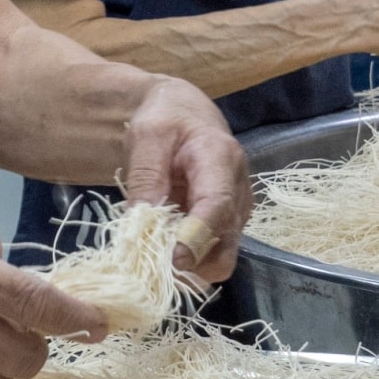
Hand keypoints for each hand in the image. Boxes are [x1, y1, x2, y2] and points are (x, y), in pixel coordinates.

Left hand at [119, 77, 248, 285]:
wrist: (184, 111)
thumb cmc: (165, 118)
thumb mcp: (146, 137)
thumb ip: (146, 177)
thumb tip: (141, 225)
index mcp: (221, 158)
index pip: (217, 205)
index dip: (196, 237)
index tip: (173, 262)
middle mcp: (238, 188)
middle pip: (227, 241)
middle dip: (194, 263)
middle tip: (154, 268)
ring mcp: (236, 209)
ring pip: (222, 255)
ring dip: (190, 266)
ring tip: (154, 258)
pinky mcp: (227, 222)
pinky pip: (213, 253)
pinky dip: (190, 261)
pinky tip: (164, 251)